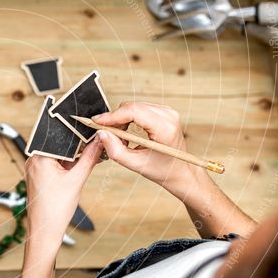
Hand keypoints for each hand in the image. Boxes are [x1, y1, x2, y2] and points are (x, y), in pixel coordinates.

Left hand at [24, 138, 103, 254]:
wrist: (45, 231)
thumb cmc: (54, 210)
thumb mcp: (77, 180)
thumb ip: (89, 157)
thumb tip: (99, 142)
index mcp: (39, 157)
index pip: (61, 136)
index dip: (78, 133)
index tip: (92, 134)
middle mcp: (33, 160)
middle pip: (60, 144)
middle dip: (77, 145)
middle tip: (94, 147)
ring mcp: (35, 168)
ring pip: (58, 154)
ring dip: (73, 156)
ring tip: (88, 160)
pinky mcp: (39, 176)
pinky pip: (55, 163)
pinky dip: (67, 165)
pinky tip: (78, 169)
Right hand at [94, 102, 209, 200]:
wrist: (181, 171)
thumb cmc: (162, 170)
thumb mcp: (136, 164)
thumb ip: (115, 150)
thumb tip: (101, 133)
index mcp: (165, 129)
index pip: (134, 112)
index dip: (112, 116)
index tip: (97, 121)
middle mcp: (169, 116)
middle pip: (132, 107)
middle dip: (115, 118)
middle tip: (106, 133)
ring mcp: (168, 112)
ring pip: (134, 106)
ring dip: (122, 118)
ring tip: (120, 136)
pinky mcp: (165, 111)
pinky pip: (140, 108)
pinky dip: (129, 118)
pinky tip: (128, 132)